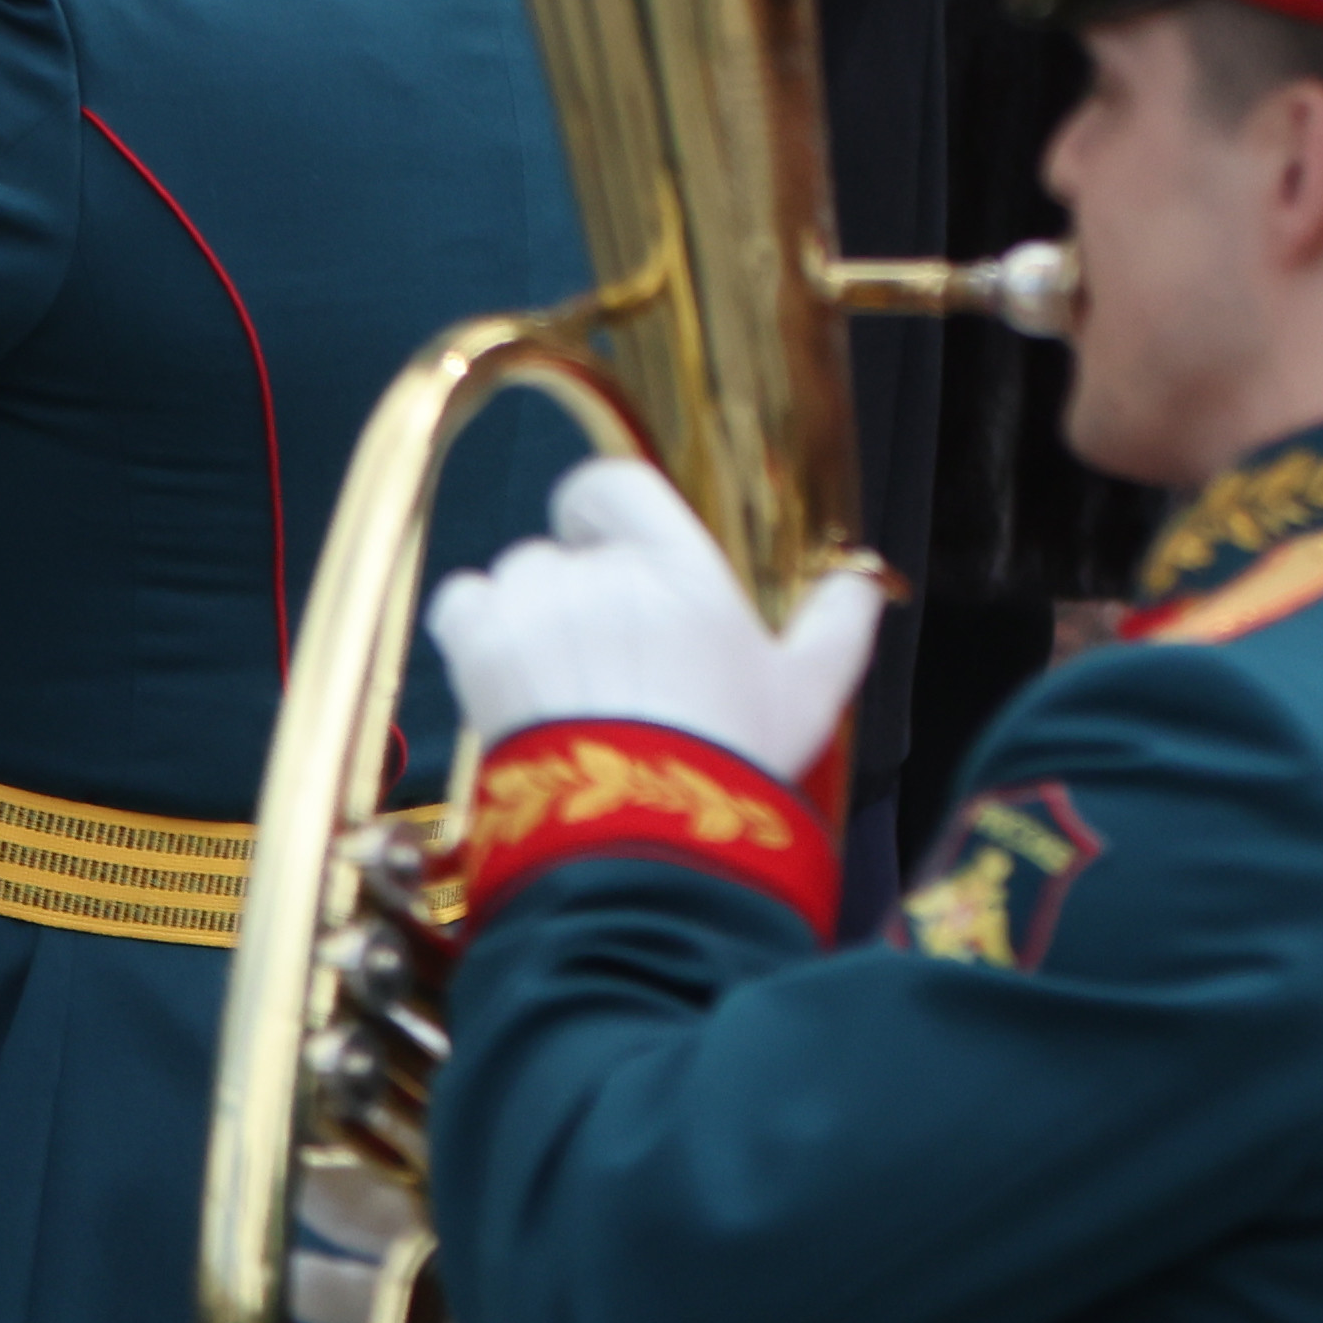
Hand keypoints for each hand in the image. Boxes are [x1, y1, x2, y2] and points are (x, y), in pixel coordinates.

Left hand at [427, 457, 885, 786]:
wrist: (640, 837)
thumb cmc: (729, 763)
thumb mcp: (811, 694)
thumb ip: (838, 622)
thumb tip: (861, 579)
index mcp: (679, 565)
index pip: (610, 485)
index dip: (599, 512)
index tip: (609, 548)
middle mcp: (600, 570)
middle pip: (562, 549)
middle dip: (578, 594)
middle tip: (607, 662)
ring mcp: (535, 606)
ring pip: (513, 578)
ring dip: (527, 617)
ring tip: (561, 684)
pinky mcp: (481, 650)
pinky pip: (461, 606)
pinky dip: (476, 632)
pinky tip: (509, 678)